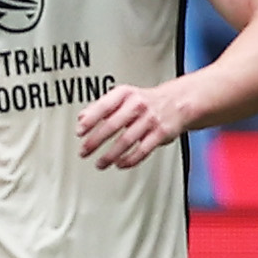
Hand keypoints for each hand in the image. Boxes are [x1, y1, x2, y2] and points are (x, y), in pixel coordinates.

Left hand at [78, 80, 197, 169]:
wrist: (178, 102)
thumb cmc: (146, 101)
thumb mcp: (123, 96)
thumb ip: (102, 106)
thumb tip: (82, 118)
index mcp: (125, 94)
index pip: (103, 106)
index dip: (90, 120)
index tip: (80, 132)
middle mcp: (138, 105)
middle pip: (112, 125)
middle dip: (95, 141)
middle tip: (84, 152)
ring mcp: (150, 119)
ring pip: (126, 141)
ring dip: (110, 155)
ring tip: (100, 163)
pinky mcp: (161, 134)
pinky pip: (143, 150)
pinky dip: (130, 160)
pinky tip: (120, 164)